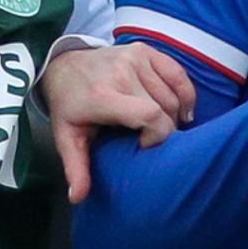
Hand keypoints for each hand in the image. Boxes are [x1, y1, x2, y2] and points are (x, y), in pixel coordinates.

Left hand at [40, 43, 195, 203]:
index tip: (144, 146)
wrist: (63, 64)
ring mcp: (135, 57)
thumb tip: (78, 198)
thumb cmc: (69, 105)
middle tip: (149, 138)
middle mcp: (122, 72)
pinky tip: (181, 110)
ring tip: (160, 126)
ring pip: (173, 94)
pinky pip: (178, 73)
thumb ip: (76, 167)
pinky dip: (185, 93)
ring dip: (174, 114)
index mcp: (104, 96)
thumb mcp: (67, 137)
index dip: (157, 135)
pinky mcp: (145, 50)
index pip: (149, 114)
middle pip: (165, 108)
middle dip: (165, 130)